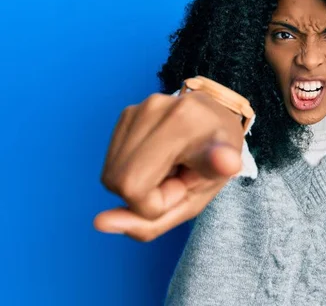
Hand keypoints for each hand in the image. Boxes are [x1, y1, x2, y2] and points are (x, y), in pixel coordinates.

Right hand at [94, 91, 243, 241]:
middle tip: (177, 178)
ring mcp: (137, 107)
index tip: (184, 186)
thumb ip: (153, 222)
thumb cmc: (217, 163)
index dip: (155, 203)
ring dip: (138, 183)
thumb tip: (99, 223)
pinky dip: (132, 171)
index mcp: (182, 122)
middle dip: (144, 196)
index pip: (133, 187)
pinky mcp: (126, 113)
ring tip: (170, 167)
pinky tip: (158, 159)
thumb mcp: (200, 198)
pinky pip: (113, 162)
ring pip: (110, 175)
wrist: (220, 124)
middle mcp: (155, 107)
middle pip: (117, 181)